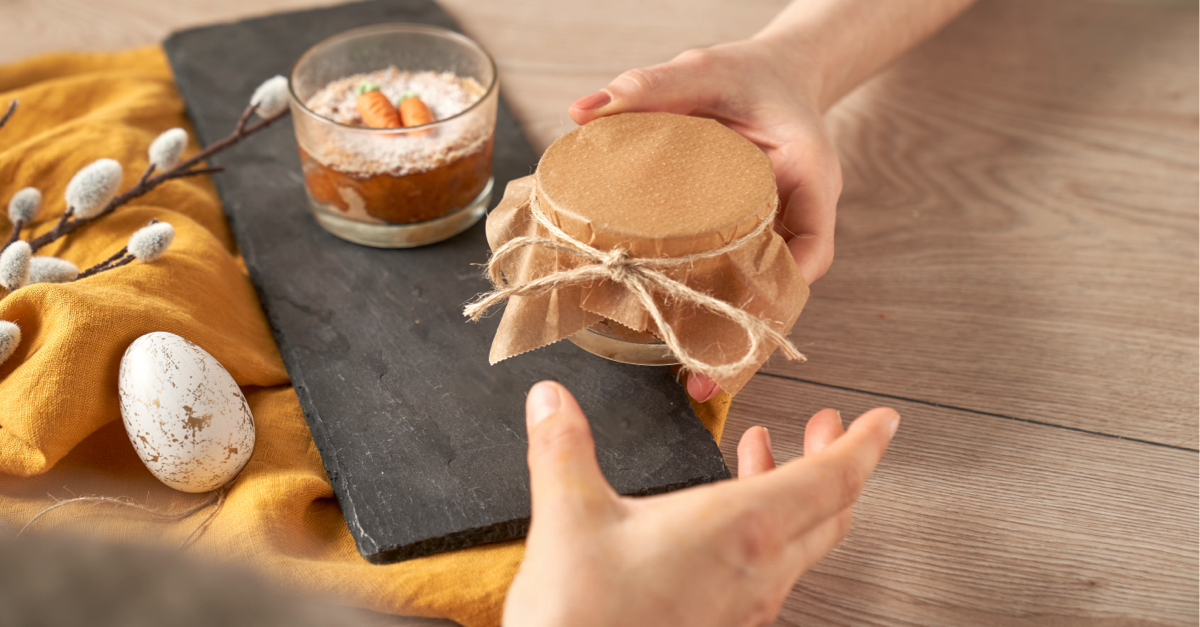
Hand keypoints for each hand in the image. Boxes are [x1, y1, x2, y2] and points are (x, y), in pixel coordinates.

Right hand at [503, 381, 898, 626]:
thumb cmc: (586, 620)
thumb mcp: (570, 518)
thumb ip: (563, 448)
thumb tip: (551, 401)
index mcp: (740, 530)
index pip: (833, 480)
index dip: (864, 444)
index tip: (883, 421)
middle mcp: (758, 571)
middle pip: (830, 511)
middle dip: (836, 460)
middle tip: (827, 427)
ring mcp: (746, 606)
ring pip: (801, 543)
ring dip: (794, 492)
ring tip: (761, 454)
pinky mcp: (723, 626)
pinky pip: (770, 572)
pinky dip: (765, 530)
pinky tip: (723, 522)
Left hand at [569, 39, 842, 401]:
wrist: (770, 76)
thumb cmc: (748, 75)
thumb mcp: (704, 70)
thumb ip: (650, 86)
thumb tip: (583, 113)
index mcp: (808, 175)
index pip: (809, 247)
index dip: (780, 293)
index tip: (746, 326)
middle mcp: (795, 215)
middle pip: (778, 290)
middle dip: (743, 340)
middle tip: (704, 385)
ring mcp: (772, 233)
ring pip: (756, 295)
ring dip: (725, 338)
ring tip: (694, 386)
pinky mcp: (744, 240)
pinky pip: (733, 280)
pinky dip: (708, 310)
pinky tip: (675, 340)